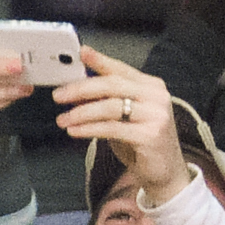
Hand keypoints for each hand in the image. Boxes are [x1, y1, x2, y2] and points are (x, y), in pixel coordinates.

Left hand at [51, 43, 190, 202]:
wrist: (166, 171)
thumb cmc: (142, 141)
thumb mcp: (126, 117)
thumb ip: (109, 102)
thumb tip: (79, 92)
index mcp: (151, 85)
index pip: (121, 69)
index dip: (100, 60)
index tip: (81, 52)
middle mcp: (156, 95)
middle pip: (113, 85)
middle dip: (82, 89)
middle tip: (59, 95)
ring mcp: (155, 114)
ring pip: (110, 106)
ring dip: (81, 112)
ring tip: (62, 120)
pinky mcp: (150, 135)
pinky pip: (112, 128)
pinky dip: (89, 129)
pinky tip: (75, 131)